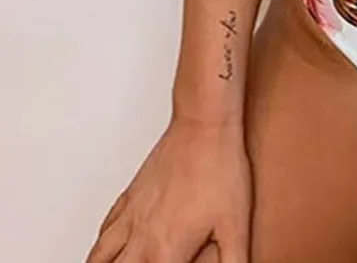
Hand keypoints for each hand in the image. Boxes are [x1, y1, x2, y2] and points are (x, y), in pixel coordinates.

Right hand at [86, 117, 250, 262]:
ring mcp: (131, 216)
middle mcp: (141, 239)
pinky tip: (107, 248)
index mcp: (166, 252)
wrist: (203, 126)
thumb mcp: (237, 225)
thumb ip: (234, 261)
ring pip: (99, 257)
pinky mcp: (130, 197)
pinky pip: (104, 230)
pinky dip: (100, 247)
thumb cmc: (220, 169)